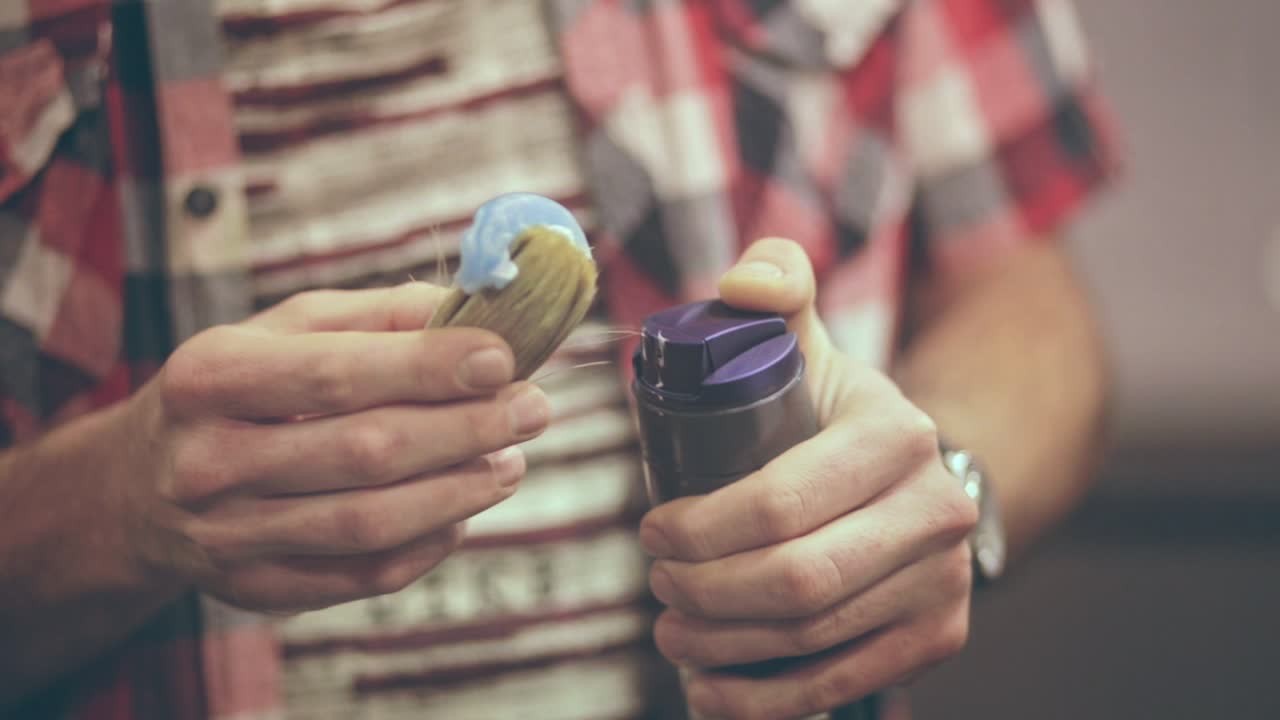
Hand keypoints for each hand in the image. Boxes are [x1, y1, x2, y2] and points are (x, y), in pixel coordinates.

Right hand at [116, 283, 550, 610]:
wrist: (142, 486)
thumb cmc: (238, 387)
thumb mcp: (285, 329)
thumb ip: (380, 315)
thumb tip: (479, 312)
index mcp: (212, 376)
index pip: (335, 374)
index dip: (428, 368)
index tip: (503, 358)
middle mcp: (209, 460)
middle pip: (364, 452)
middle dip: (466, 429)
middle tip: (532, 409)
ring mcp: (228, 535)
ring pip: (370, 522)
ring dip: (459, 491)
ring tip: (511, 461)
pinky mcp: (255, 587)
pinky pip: (361, 575)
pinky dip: (428, 545)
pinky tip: (463, 510)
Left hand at [638, 240, 978, 718]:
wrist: (914, 474)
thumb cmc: (830, 411)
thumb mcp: (805, 342)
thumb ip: (773, 284)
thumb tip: (739, 285)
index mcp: (896, 435)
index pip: (780, 501)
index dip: (699, 529)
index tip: (651, 531)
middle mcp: (937, 510)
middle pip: (794, 580)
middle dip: (703, 592)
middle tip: (657, 583)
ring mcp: (946, 581)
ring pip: (810, 637)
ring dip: (720, 648)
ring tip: (670, 630)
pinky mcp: (939, 636)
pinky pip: (841, 684)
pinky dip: (763, 698)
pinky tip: (710, 688)